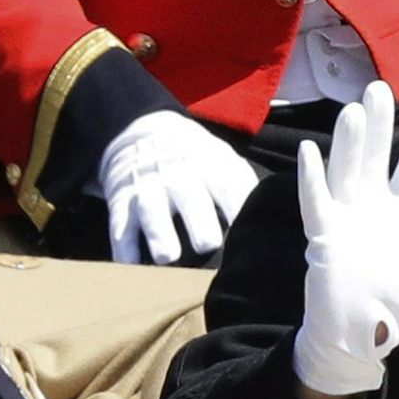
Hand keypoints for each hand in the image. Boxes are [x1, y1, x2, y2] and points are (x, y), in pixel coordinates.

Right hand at [99, 110, 259, 263]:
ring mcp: (147, 189)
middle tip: (208, 244)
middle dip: (198, 221)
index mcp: (209, 165)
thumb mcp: (225, 160)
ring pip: (151, 211)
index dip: (236, 206)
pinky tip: (130, 265)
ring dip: (158, 234)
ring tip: (167, 257)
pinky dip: (123, 247)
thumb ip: (247, 187)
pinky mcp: (121, 204)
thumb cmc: (199, 160)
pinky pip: (119, 226)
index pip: (226, 185)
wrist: (145, 133)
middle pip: (188, 197)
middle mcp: (177, 176)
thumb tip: (279, 219)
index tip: (247, 232)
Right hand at [291, 82, 398, 396]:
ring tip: (356, 110)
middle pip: (376, 159)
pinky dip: (313, 180)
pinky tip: (310, 151)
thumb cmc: (397, 307)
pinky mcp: (323, 239)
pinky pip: (316, 205)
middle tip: (380, 87)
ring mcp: (345, 221)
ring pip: (347, 173)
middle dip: (380, 126)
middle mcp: (372, 210)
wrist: (362, 339)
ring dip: (349, 143)